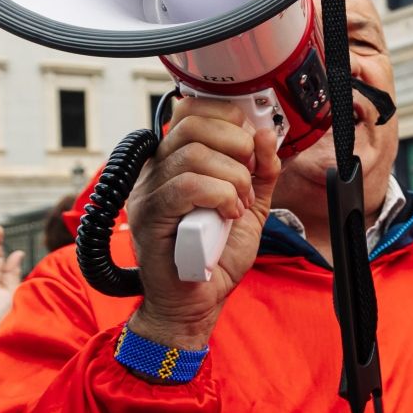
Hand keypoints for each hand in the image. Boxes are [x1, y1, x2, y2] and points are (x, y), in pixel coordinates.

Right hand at [126, 98, 281, 349]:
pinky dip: (219, 195)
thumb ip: (261, 170)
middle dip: (235, 144)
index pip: (191, 111)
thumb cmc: (215, 255)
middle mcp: (155, 170)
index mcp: (175, 160)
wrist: (197, 301)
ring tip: (239, 204)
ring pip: (193, 155)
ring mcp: (147, 191)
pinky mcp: (149, 216)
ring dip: (232, 177)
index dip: (227, 117)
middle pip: (191, 125)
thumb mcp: (251, 205)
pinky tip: (229, 214)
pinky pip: (185, 186)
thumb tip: (265, 134)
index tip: (250, 143)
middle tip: (249, 174)